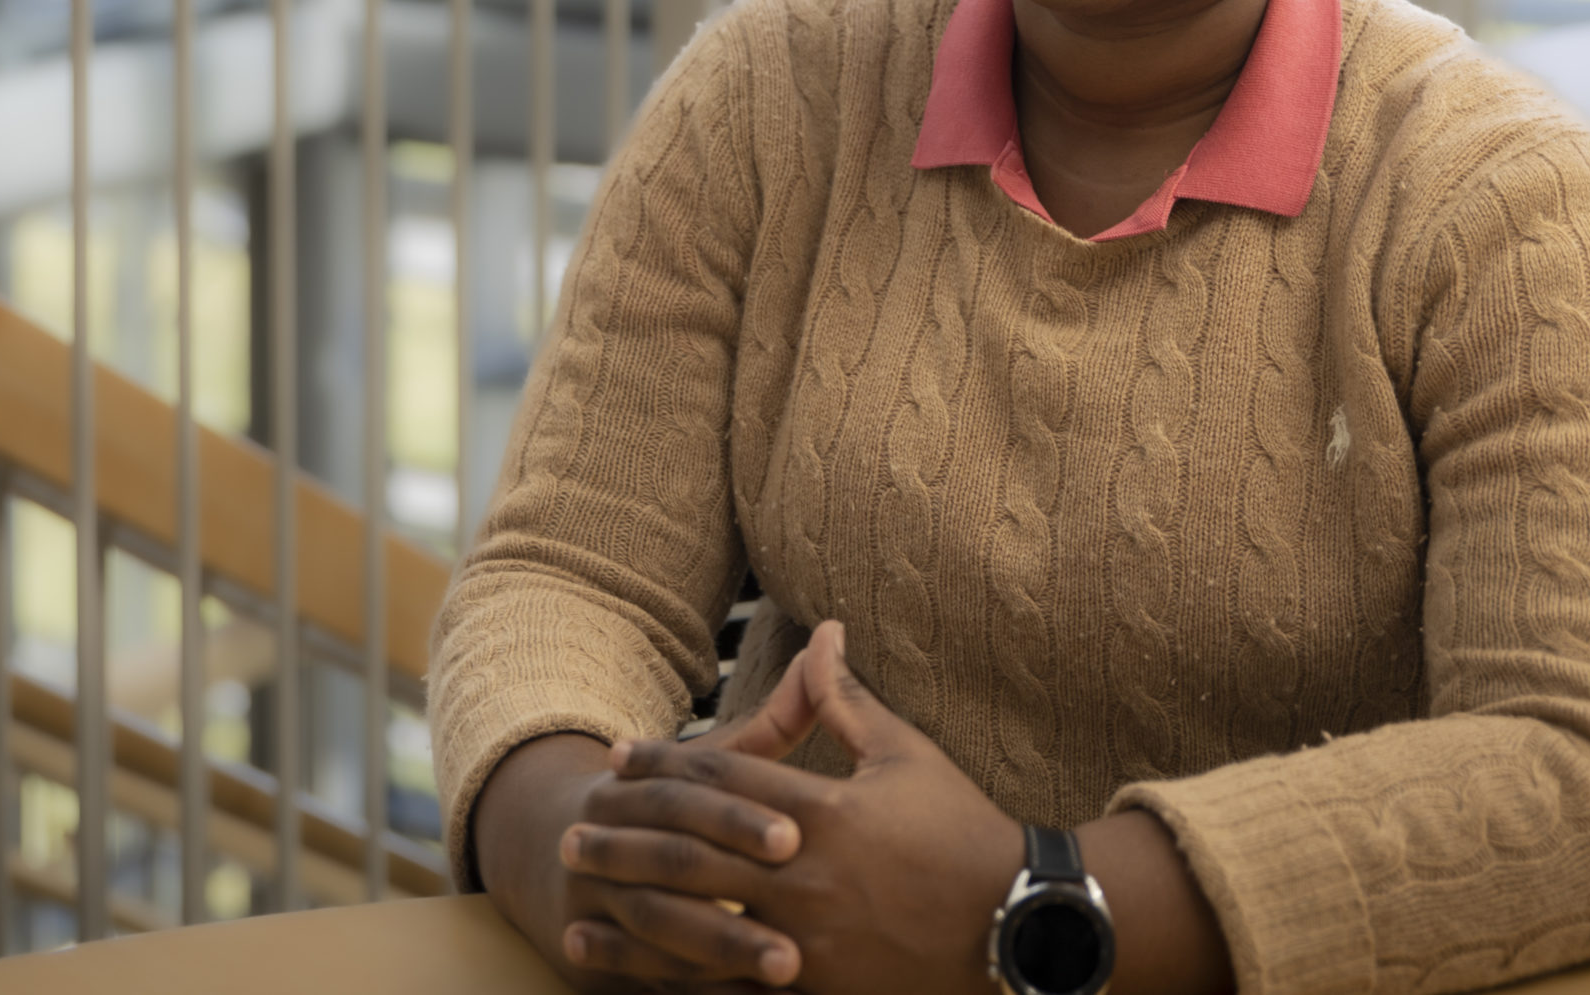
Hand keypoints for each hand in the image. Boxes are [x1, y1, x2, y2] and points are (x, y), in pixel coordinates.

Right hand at [470, 730, 805, 991]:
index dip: (738, 814)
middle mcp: (600, 839)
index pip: (686, 794)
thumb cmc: (664, 804)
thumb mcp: (705, 759)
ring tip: (789, 969)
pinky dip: (697, 990)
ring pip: (658, 925)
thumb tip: (831, 637)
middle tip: (804, 907)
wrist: (545, 854)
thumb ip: (772, 721)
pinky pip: (646, 978)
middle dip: (735, 884)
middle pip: (671, 860)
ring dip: (722, 947)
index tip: (797, 834)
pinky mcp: (591, 955)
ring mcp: (590, 901)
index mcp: (630, 786)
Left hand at [577, 622, 1023, 994]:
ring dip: (631, 915)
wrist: (1017, 922)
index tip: (618, 759)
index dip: (662, 767)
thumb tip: (823, 632)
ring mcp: (806, 945)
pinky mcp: (817, 994)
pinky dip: (675, 986)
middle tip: (572, 833)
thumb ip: (848, 700)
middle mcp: (804, 879)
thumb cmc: (962, 830)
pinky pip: (731, 993)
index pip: (722, 783)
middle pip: (691, 855)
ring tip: (578, 906)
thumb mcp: (906, 754)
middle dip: (625, 843)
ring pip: (698, 930)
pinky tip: (633, 981)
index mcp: (822, 815)